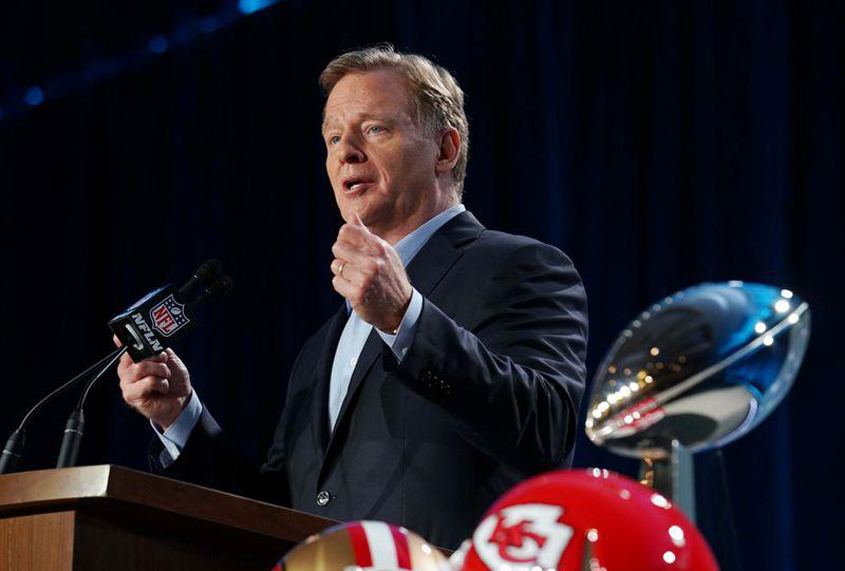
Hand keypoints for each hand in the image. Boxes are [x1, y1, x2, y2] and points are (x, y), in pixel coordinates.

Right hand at [114, 336, 191, 430]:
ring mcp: (126, 384)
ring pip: (141, 368)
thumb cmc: (174, 379)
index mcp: (132, 359)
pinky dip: (161, 383)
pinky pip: (148, 382)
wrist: (182, 398)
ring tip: (165, 377)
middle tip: (165, 363)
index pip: (125, 345)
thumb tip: (145, 336)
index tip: (145, 340)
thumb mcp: (168, 358)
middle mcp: (126, 370)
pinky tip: (162, 388)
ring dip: (160, 371)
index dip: (134, 341)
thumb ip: (156, 347)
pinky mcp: (131, 396)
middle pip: (134, 355)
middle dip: (156, 358)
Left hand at [331, 213, 412, 331]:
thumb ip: (365, 234)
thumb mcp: (384, 251)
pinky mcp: (358, 293)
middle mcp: (372, 260)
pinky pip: (336, 282)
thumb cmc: (390, 276)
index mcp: (378, 247)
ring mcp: (365, 277)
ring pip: (335, 265)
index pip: (346, 231)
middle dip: (342, 256)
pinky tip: (354, 288)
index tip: (350, 248)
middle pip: (337, 247)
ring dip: (342, 273)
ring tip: (356, 278)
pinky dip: (342, 286)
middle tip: (353, 265)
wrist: (400, 307)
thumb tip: (351, 215)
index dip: (344, 239)